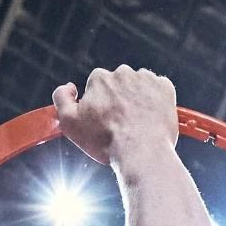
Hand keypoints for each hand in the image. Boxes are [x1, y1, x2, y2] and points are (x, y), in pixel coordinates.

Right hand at [53, 66, 176, 168]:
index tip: (105, 121)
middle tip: (123, 126)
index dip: (100, 106)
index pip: (98, 87)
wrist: (141, 152)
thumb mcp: (69, 123)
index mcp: (99, 78)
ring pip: (140, 87)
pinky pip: (160, 90)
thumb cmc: (106, 141)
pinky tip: (152, 119)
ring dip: (138, 101)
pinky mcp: (165, 88)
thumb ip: (61, 99)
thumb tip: (68, 88)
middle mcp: (122, 73)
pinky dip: (157, 102)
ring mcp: (145, 79)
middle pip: (120, 86)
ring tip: (138, 125)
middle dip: (120, 101)